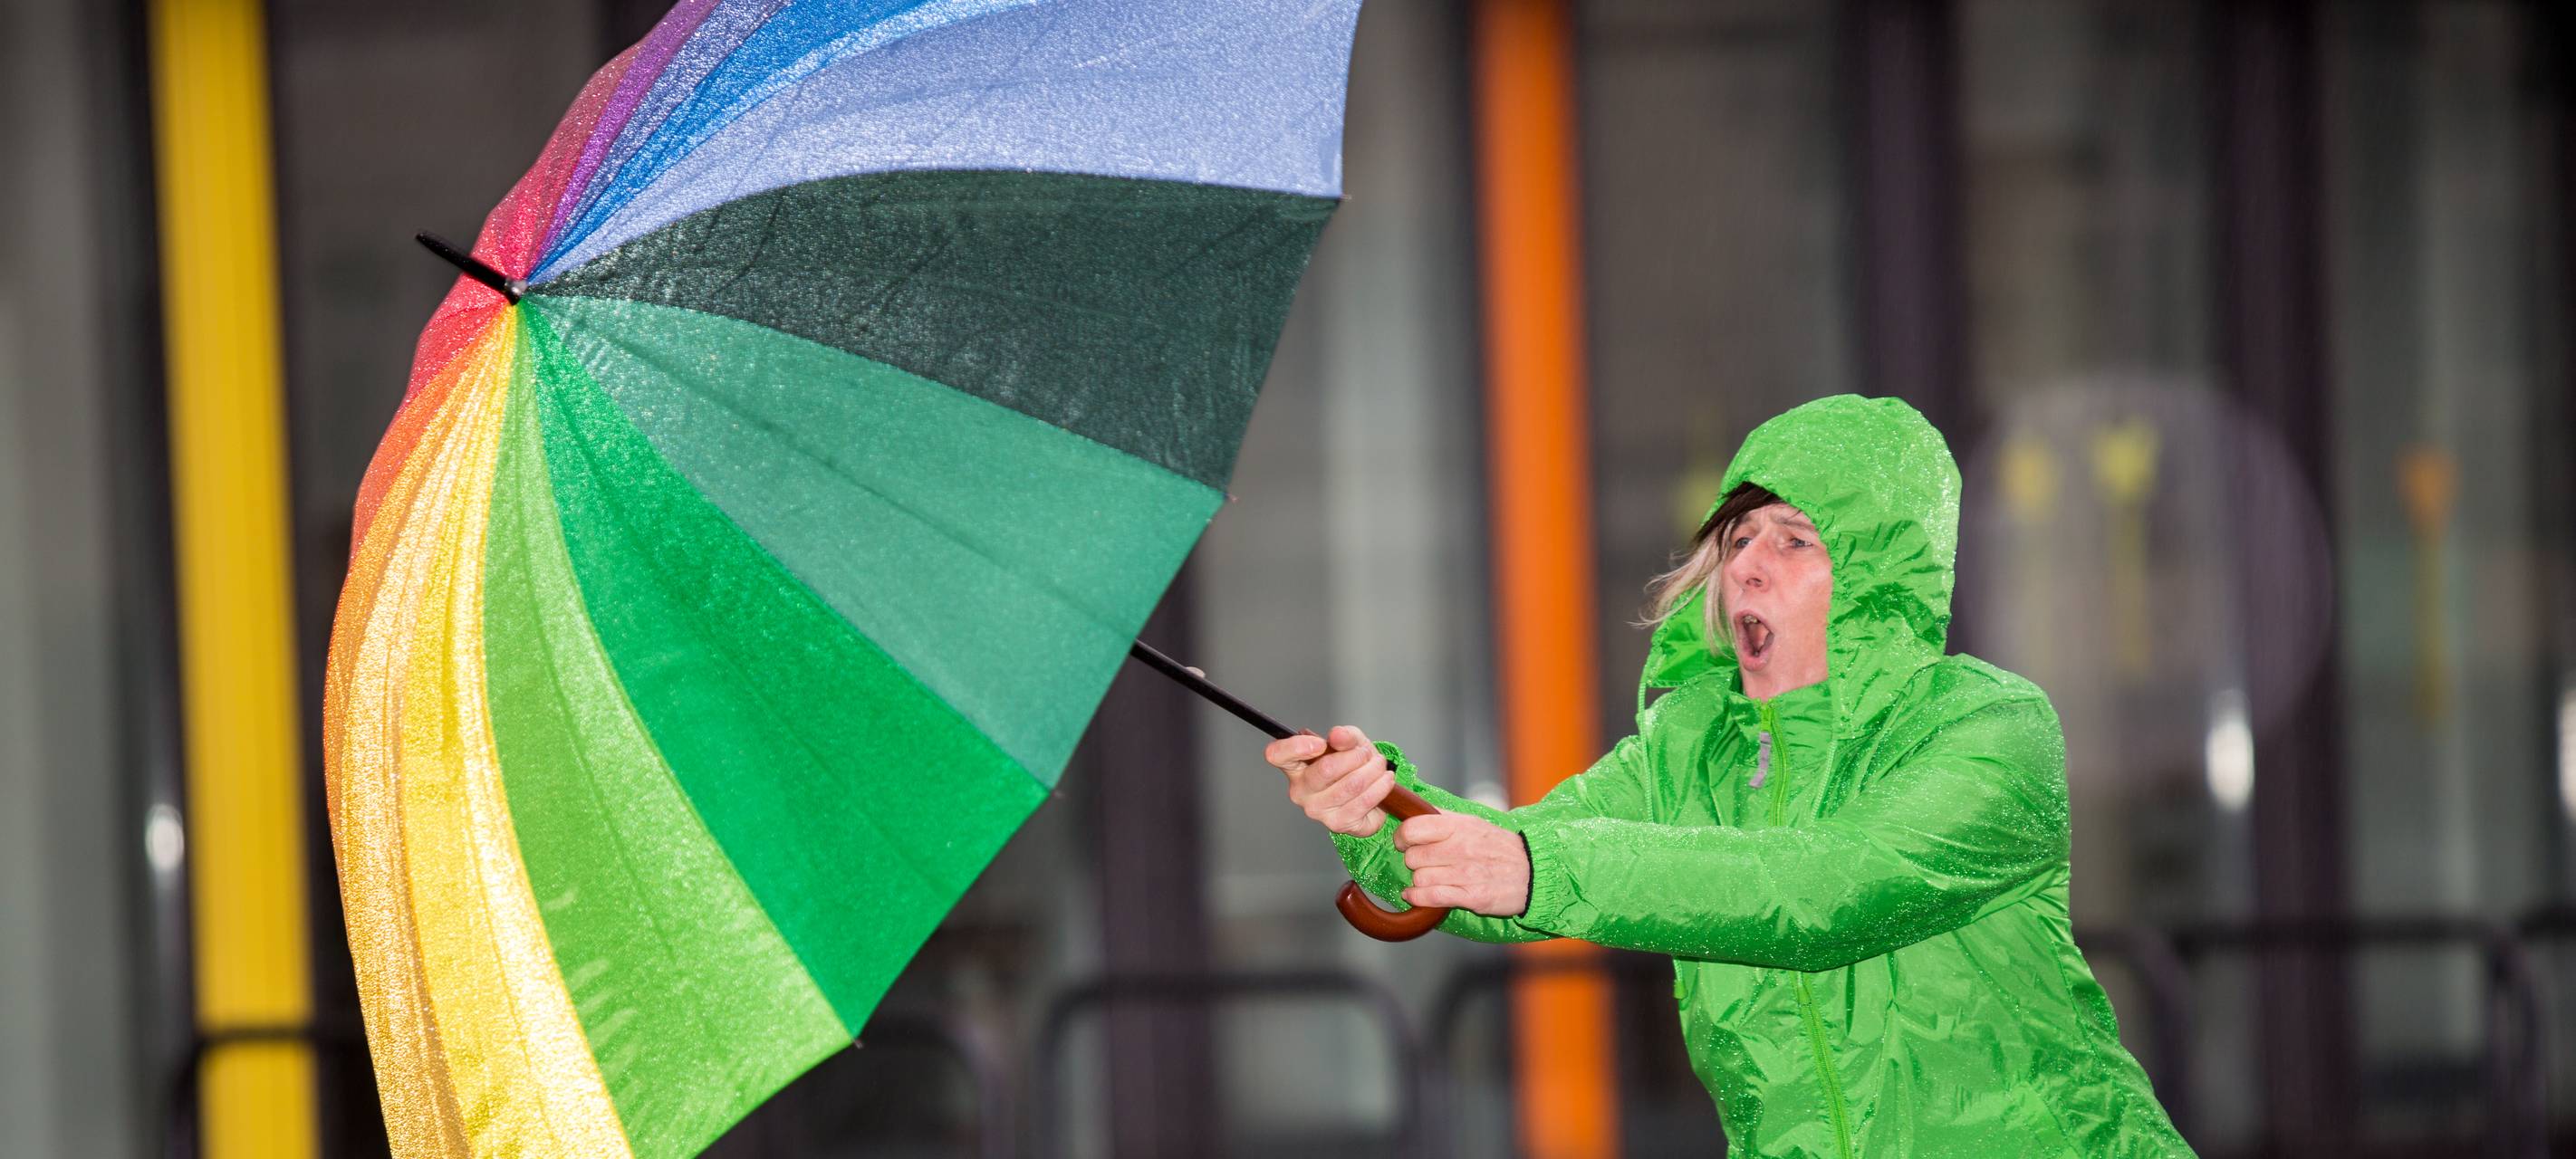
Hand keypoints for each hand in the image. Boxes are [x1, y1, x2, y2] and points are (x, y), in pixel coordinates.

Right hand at [1265, 725, 1393, 836]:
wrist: (1370, 792)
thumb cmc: (1353, 766)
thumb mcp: (1350, 742)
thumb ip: (1345, 735)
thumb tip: (1337, 735)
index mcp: (1295, 766)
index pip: (1277, 754)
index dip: (1296, 746)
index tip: (1320, 744)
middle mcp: (1300, 790)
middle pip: (1325, 768)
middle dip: (1355, 756)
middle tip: (1366, 754)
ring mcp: (1317, 810)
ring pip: (1350, 785)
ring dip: (1372, 771)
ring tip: (1379, 766)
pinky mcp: (1337, 824)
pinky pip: (1363, 801)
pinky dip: (1379, 787)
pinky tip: (1385, 780)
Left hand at [1395, 814, 1528, 916]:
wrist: (1534, 871)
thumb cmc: (1500, 847)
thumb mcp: (1474, 823)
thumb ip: (1444, 817)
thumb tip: (1415, 809)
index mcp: (1459, 826)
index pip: (1413, 828)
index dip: (1402, 837)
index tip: (1404, 843)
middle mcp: (1460, 848)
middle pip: (1413, 857)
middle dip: (1413, 862)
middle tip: (1423, 864)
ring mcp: (1466, 873)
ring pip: (1420, 879)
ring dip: (1419, 881)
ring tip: (1429, 879)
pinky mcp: (1472, 897)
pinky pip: (1432, 897)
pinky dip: (1418, 898)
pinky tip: (1416, 896)